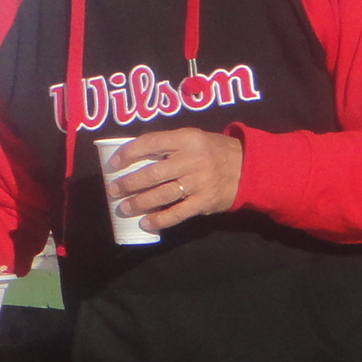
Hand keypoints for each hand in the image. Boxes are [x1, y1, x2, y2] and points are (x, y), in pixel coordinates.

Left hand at [105, 127, 243, 232]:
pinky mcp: (204, 201)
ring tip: (125, 207)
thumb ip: (169, 144)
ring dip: (139, 202)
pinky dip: (160, 220)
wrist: (248, 168)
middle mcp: (192, 160)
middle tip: (113, 189)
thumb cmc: (213, 151)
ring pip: (162, 194)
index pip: (151, 142)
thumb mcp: (194, 138)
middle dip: (129, 183)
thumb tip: (134, 155)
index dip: (129, 152)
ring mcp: (199, 182)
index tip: (114, 163)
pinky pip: (178, 213)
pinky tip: (145, 223)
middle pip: (153, 173)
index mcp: (187, 139)